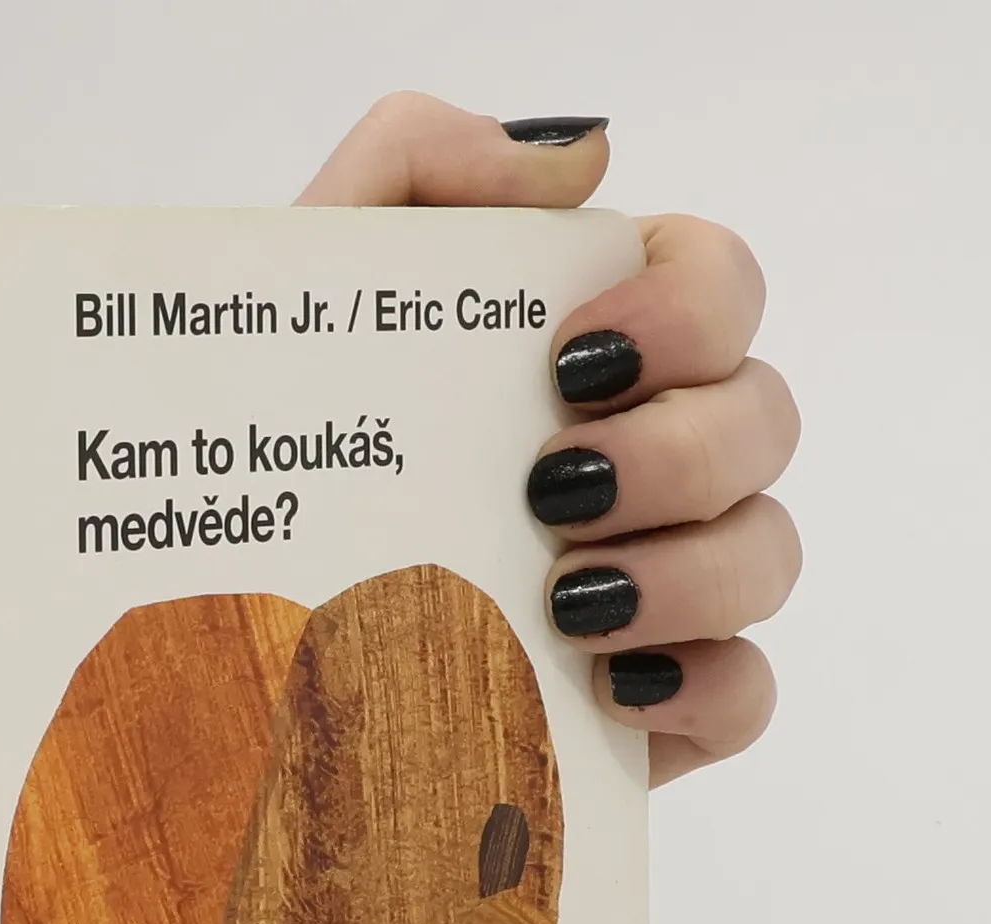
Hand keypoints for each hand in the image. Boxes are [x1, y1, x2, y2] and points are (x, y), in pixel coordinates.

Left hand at [298, 94, 799, 786]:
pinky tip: (609, 689)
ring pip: (766, 555)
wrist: (224, 619)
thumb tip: (581, 161)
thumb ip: (418, 162)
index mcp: (598, 345)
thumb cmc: (278, 440)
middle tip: (551, 493)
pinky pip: (746, 691)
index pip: (721, 285)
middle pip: (762, 421)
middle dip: (673, 455)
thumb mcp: (307, 284)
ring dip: (683, 575)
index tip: (570, 362)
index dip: (686, 310)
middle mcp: (656, 451)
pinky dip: (701, 687)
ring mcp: (668, 580)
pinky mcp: (657, 695)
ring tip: (562, 603)